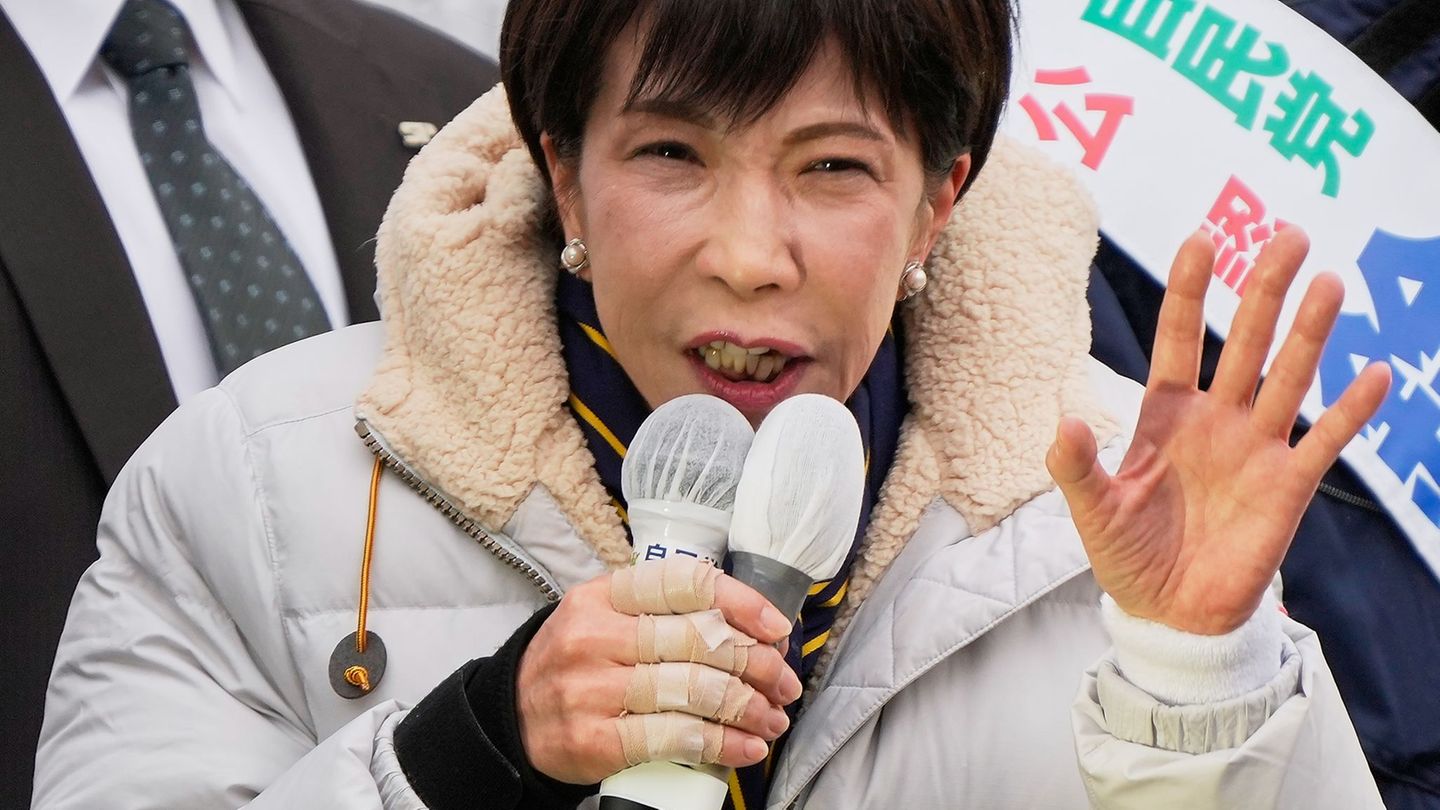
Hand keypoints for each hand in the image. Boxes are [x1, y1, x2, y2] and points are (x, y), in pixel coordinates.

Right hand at [515, 564, 799, 783]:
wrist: (512, 720)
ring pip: (694, 690)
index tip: (777, 629)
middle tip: (784, 683)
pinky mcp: (594, 739)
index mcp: (604, 594)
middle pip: (699, 641)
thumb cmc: (577, 663)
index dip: (741, 603)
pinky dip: (722, 744)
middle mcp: (595, 635)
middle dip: (756, 664)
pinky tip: (747, 747)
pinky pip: (674, 737)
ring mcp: (591, 688)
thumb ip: (665, 613)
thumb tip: (754, 631)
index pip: (686, 583)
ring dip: (748, 707)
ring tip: (773, 718)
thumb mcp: (605, 616)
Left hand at [1047, 228, 1389, 633]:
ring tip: (1328, 282)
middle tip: (1288, 235)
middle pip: (1243, 341)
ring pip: (1287, 377)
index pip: (1176, 339)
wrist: (1172, 614)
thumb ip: (1077, 466)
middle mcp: (1215, 418)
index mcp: (1164, 414)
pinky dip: (1350, 411)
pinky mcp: (1288, 486)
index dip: (1187, 292)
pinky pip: (1324, 441)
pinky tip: (1373, 374)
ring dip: (1309, 332)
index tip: (1201, 239)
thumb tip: (1062, 422)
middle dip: (1264, 291)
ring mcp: (1256, 448)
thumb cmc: (1129, 555)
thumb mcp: (1092, 510)